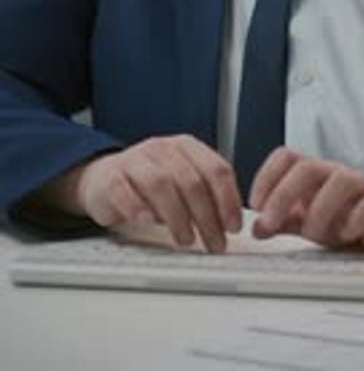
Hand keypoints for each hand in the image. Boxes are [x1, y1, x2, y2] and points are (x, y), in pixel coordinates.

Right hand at [41, 136, 242, 252]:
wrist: (104, 178)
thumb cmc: (149, 185)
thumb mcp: (182, 182)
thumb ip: (205, 195)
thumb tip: (230, 223)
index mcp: (186, 147)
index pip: (216, 168)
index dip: (228, 200)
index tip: (234, 226)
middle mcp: (162, 149)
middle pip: (191, 180)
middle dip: (207, 217)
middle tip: (214, 242)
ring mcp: (135, 160)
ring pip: (161, 184)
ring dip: (177, 217)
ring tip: (186, 240)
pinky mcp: (111, 177)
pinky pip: (125, 190)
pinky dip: (138, 208)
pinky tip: (149, 223)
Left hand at [249, 147, 363, 255]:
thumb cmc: (345, 218)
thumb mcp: (308, 221)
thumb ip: (284, 222)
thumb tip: (256, 228)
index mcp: (312, 173)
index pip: (286, 157)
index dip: (266, 176)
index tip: (254, 205)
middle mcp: (334, 173)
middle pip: (307, 167)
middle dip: (283, 194)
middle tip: (269, 224)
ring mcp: (360, 184)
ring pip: (340, 180)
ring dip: (320, 210)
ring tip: (313, 235)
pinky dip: (356, 216)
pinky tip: (346, 234)